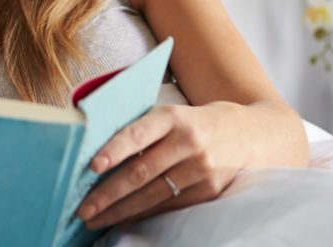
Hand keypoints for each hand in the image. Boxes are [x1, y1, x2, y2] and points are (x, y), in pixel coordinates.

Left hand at [76, 102, 248, 228]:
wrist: (249, 134)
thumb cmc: (196, 122)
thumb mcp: (173, 113)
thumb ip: (142, 128)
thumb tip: (96, 150)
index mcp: (174, 117)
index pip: (139, 133)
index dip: (115, 150)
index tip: (93, 166)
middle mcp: (188, 142)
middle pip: (142, 172)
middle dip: (108, 194)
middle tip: (83, 209)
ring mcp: (201, 168)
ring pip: (153, 195)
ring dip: (120, 211)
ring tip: (95, 219)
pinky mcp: (209, 189)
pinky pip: (169, 206)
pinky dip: (143, 214)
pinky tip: (123, 219)